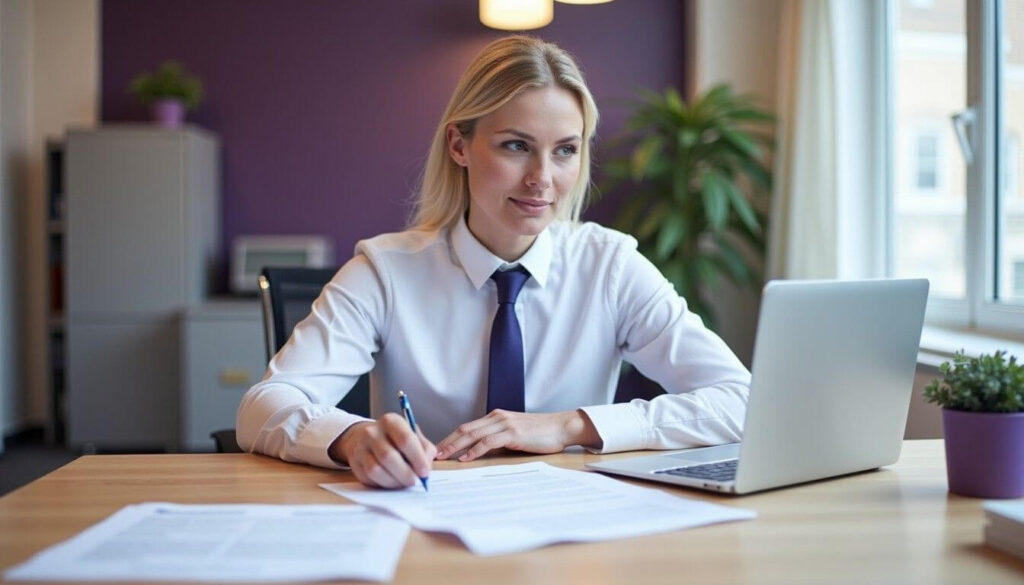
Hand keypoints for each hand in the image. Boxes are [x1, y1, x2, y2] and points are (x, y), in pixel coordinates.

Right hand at [329, 413, 436, 488]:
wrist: (367, 438)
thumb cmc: (396, 439)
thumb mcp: (413, 436)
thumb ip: (425, 449)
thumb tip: (426, 468)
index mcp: (391, 421)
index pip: (405, 439)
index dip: (417, 458)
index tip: (424, 472)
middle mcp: (372, 432)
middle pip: (389, 456)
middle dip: (405, 473)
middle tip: (415, 481)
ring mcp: (361, 447)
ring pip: (376, 469)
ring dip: (394, 481)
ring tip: (404, 482)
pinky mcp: (355, 462)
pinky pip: (369, 477)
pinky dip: (384, 483)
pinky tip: (392, 481)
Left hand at [435, 409, 601, 461]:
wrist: (562, 427)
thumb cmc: (541, 433)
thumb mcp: (515, 434)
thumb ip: (498, 440)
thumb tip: (481, 454)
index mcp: (496, 417)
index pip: (467, 427)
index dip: (450, 438)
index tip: (437, 449)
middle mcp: (497, 417)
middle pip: (465, 429)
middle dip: (446, 442)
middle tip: (431, 454)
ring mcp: (505, 424)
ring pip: (473, 434)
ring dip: (455, 446)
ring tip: (442, 457)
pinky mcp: (513, 433)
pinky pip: (488, 442)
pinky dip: (474, 450)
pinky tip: (465, 458)